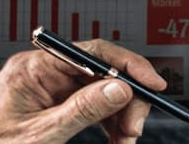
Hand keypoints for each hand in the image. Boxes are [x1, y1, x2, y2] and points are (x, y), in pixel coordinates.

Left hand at [0, 40, 166, 143]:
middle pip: (103, 73)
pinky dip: (107, 122)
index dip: (129, 66)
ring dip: (119, 116)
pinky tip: (115, 137)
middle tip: (134, 129)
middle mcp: (45, 70)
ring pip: (102, 90)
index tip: (153, 84)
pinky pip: (91, 104)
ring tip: (124, 141)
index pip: (94, 53)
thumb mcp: (41, 134)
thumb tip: (119, 88)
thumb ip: (82, 110)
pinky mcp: (54, 100)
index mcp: (36, 67)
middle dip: (126, 100)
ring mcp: (50, 85)